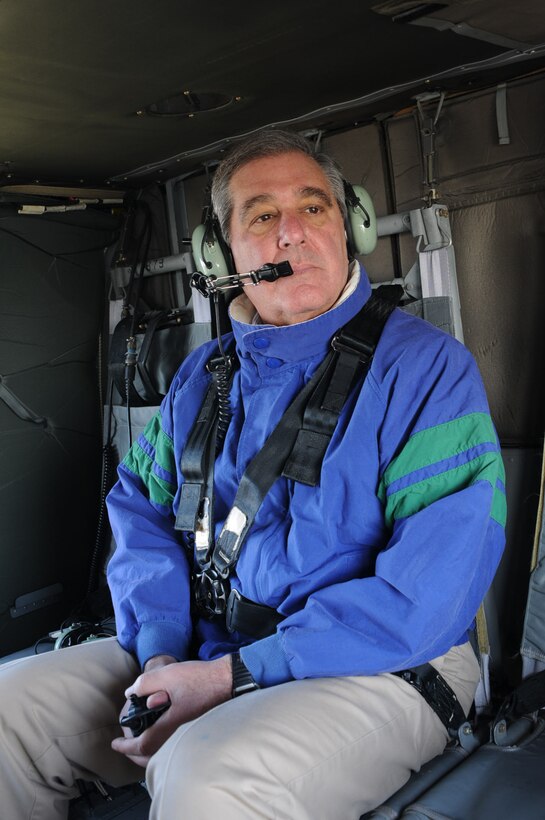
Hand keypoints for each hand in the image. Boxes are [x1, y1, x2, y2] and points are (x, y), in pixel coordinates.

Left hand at [112, 654, 232, 767]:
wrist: (227, 679)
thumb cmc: (200, 679)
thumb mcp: (167, 674)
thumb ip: (144, 683)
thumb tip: (132, 693)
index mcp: (170, 726)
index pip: (142, 746)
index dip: (125, 746)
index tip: (115, 744)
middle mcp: (178, 736)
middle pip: (151, 756)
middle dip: (135, 752)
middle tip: (125, 744)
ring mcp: (187, 734)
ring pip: (162, 752)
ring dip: (148, 748)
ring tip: (140, 738)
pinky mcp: (194, 728)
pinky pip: (172, 744)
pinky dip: (160, 743)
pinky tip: (160, 729)